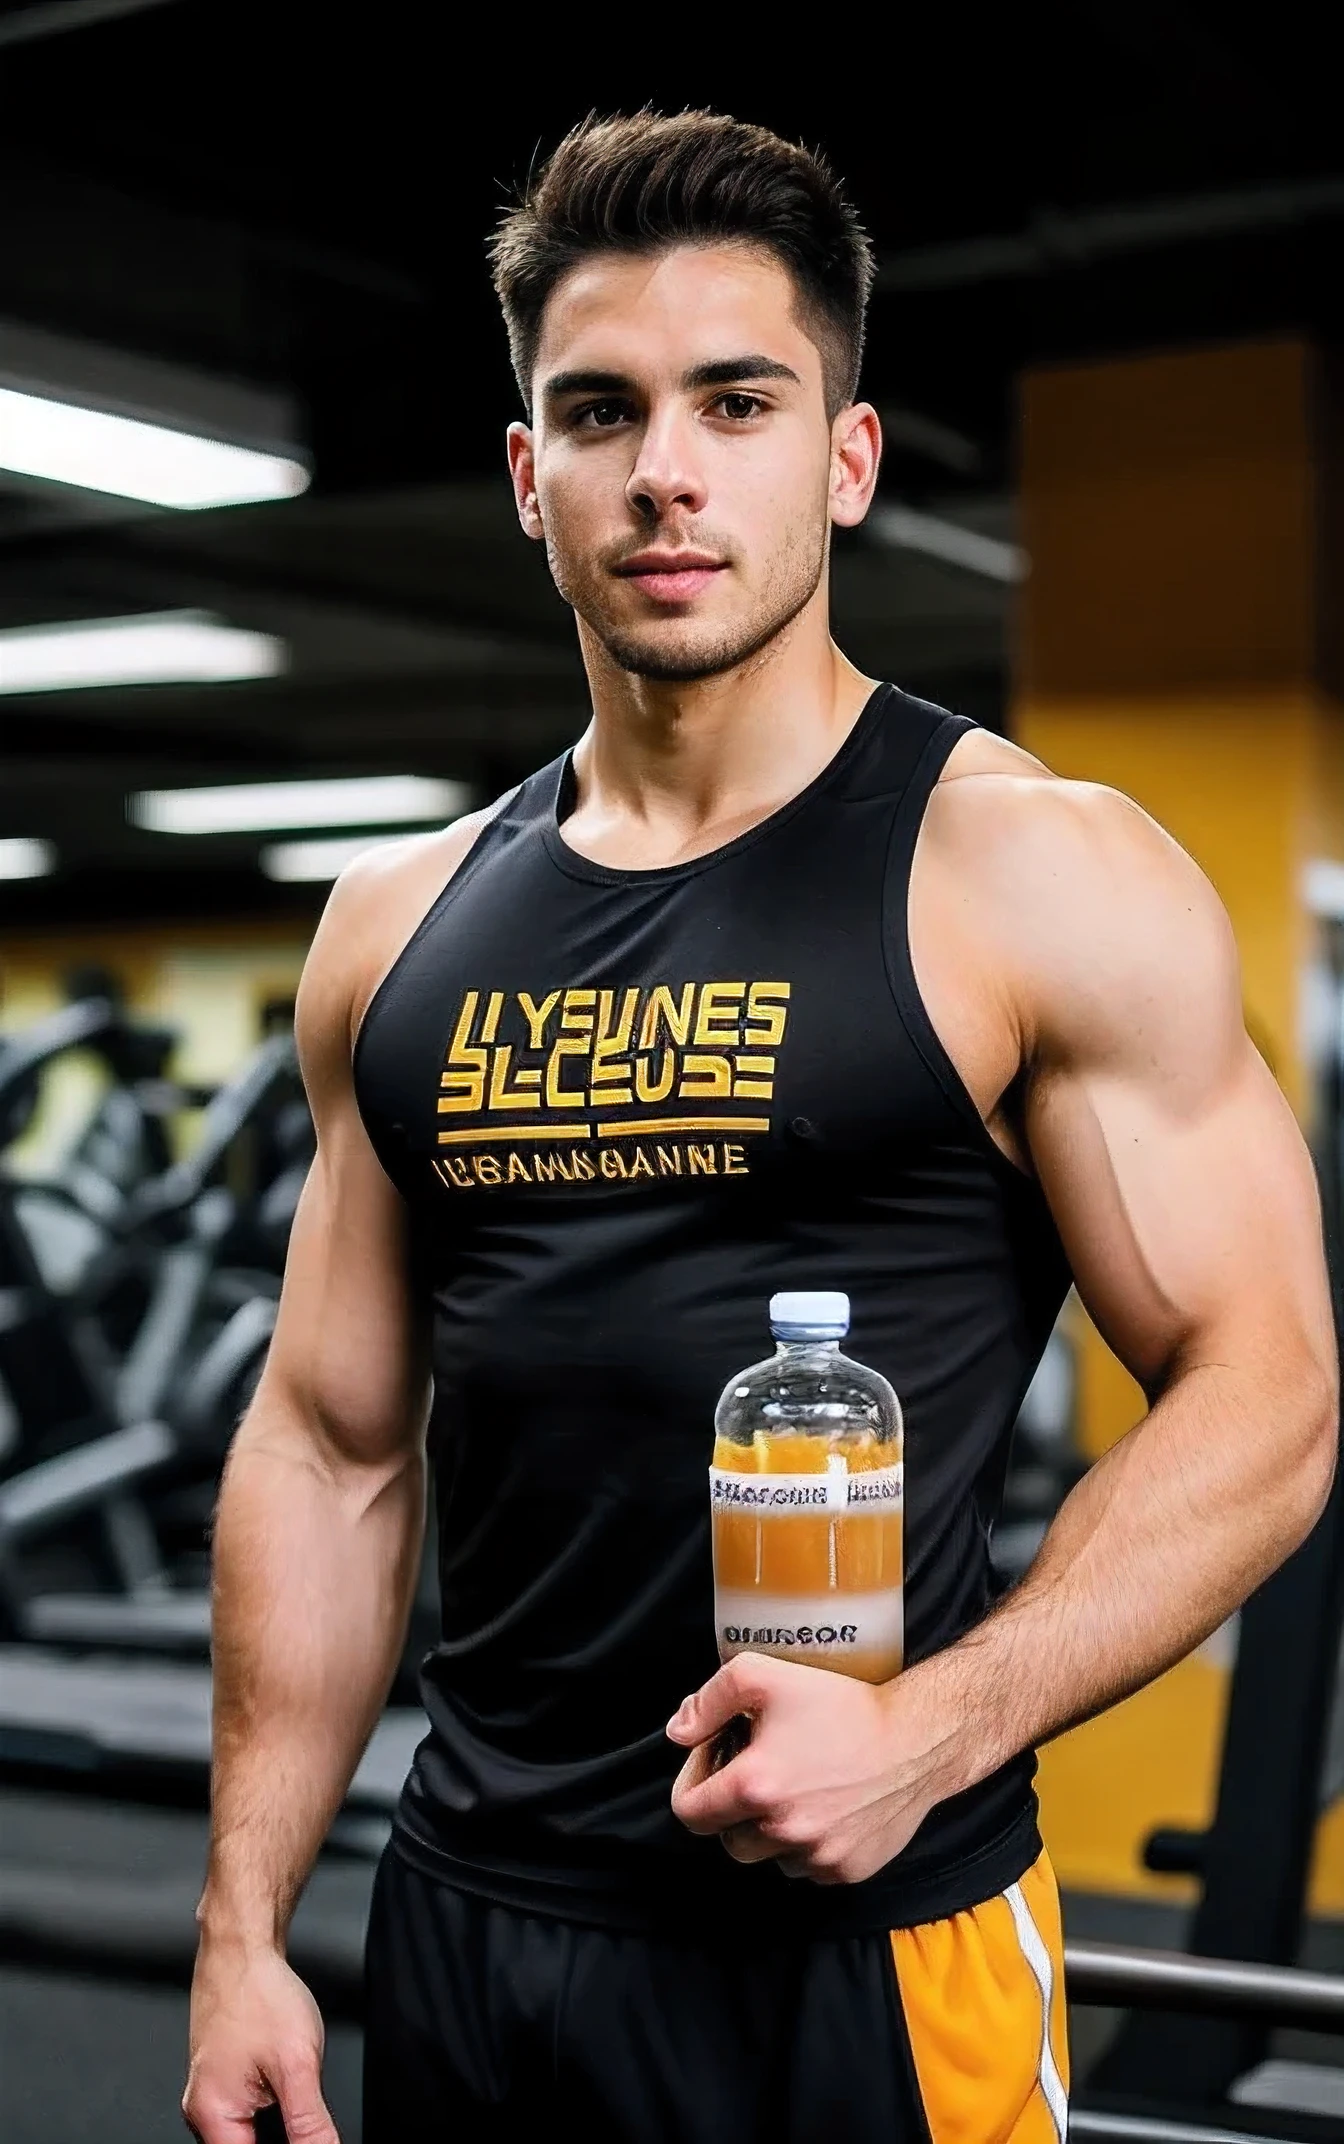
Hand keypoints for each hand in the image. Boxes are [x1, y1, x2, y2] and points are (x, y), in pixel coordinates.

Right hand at [183, 1935, 338, 2142]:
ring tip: (295, 2094)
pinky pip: (245, 2116)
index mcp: (214, 2118)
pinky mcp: (221, 2082)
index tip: (310, 2138)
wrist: (241, 1948)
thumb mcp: (298, 2063)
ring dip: (277, 2129)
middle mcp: (204, 2114)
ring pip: (248, 2136)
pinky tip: (287, 2093)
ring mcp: (211, 2096)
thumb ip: (310, 2123)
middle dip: (283, 2139)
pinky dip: (269, 2114)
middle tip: (306, 2115)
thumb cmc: (259, 1992)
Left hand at [667, 1652, 963, 1884]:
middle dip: (732, 1809)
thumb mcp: (764, 1676)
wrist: (915, 1739)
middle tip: (758, 1770)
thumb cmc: (842, 1704)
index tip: (716, 1761)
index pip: (689, 1813)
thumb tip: (678, 1733)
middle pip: (727, 1839)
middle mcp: (781, 1831)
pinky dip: (808, 1843)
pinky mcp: (846, 1870)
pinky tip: (826, 1805)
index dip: (694, 1784)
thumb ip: (709, 1700)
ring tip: (796, 1786)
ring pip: (768, 1856)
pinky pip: (808, 1867)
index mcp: (754, 1787)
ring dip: (771, 1829)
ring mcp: (816, 1856)